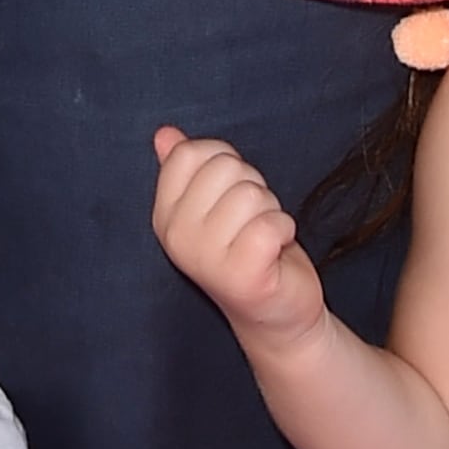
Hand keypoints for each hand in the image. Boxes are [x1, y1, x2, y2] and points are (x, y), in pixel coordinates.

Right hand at [152, 125, 329, 349]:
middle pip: (225, 167)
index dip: (222, 161)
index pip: (189, 153)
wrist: (276, 314)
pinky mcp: (242, 276)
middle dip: (251, 186)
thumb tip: (165, 134)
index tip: (228, 195)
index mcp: (165, 216)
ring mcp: (206, 259)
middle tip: (250, 222)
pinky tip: (275, 252)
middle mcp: (178, 237)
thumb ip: (185, 169)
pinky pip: (270, 224)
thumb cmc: (247, 251)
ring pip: (251, 194)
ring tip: (262, 238)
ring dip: (270, 211)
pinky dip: (284, 230)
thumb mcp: (212, 205)